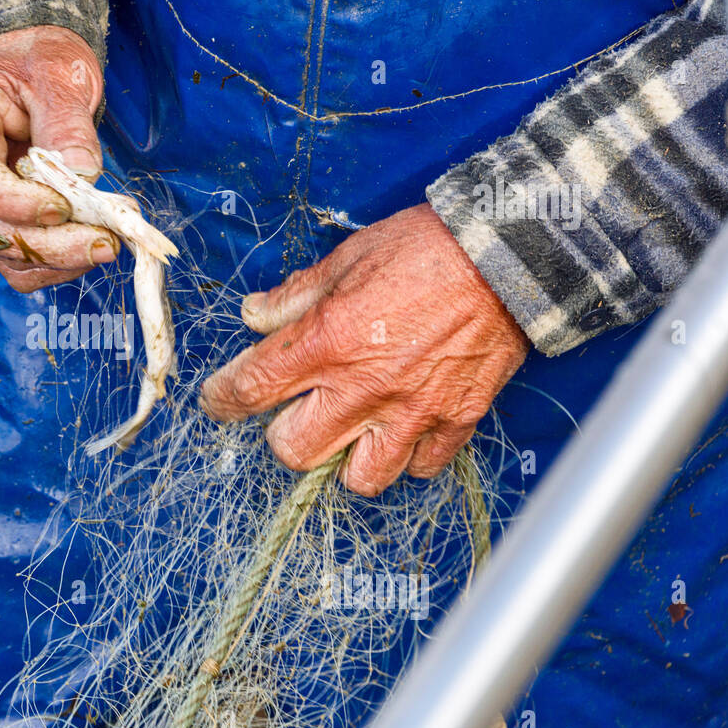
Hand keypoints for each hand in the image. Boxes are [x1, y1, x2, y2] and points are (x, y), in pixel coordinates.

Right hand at [0, 25, 117, 291]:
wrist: (25, 64)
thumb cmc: (36, 60)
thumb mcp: (58, 73)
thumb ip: (67, 123)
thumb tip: (82, 175)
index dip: (14, 203)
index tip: (65, 206)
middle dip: (49, 243)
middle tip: (105, 242)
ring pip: (1, 251)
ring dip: (57, 258)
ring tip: (107, 242)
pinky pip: (13, 259)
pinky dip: (52, 263)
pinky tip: (88, 247)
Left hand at [199, 204, 529, 496]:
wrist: (510, 254)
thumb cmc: (425, 249)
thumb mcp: (345, 259)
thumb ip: (294, 297)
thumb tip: (253, 316)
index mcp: (327, 342)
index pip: (251, 390)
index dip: (221, 400)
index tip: (218, 399)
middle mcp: (364, 387)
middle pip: (294, 451)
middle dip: (285, 433)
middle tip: (297, 409)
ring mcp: (413, 412)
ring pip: (358, 478)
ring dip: (346, 458)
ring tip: (351, 430)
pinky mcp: (457, 421)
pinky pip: (420, 468)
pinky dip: (407, 456)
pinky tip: (402, 429)